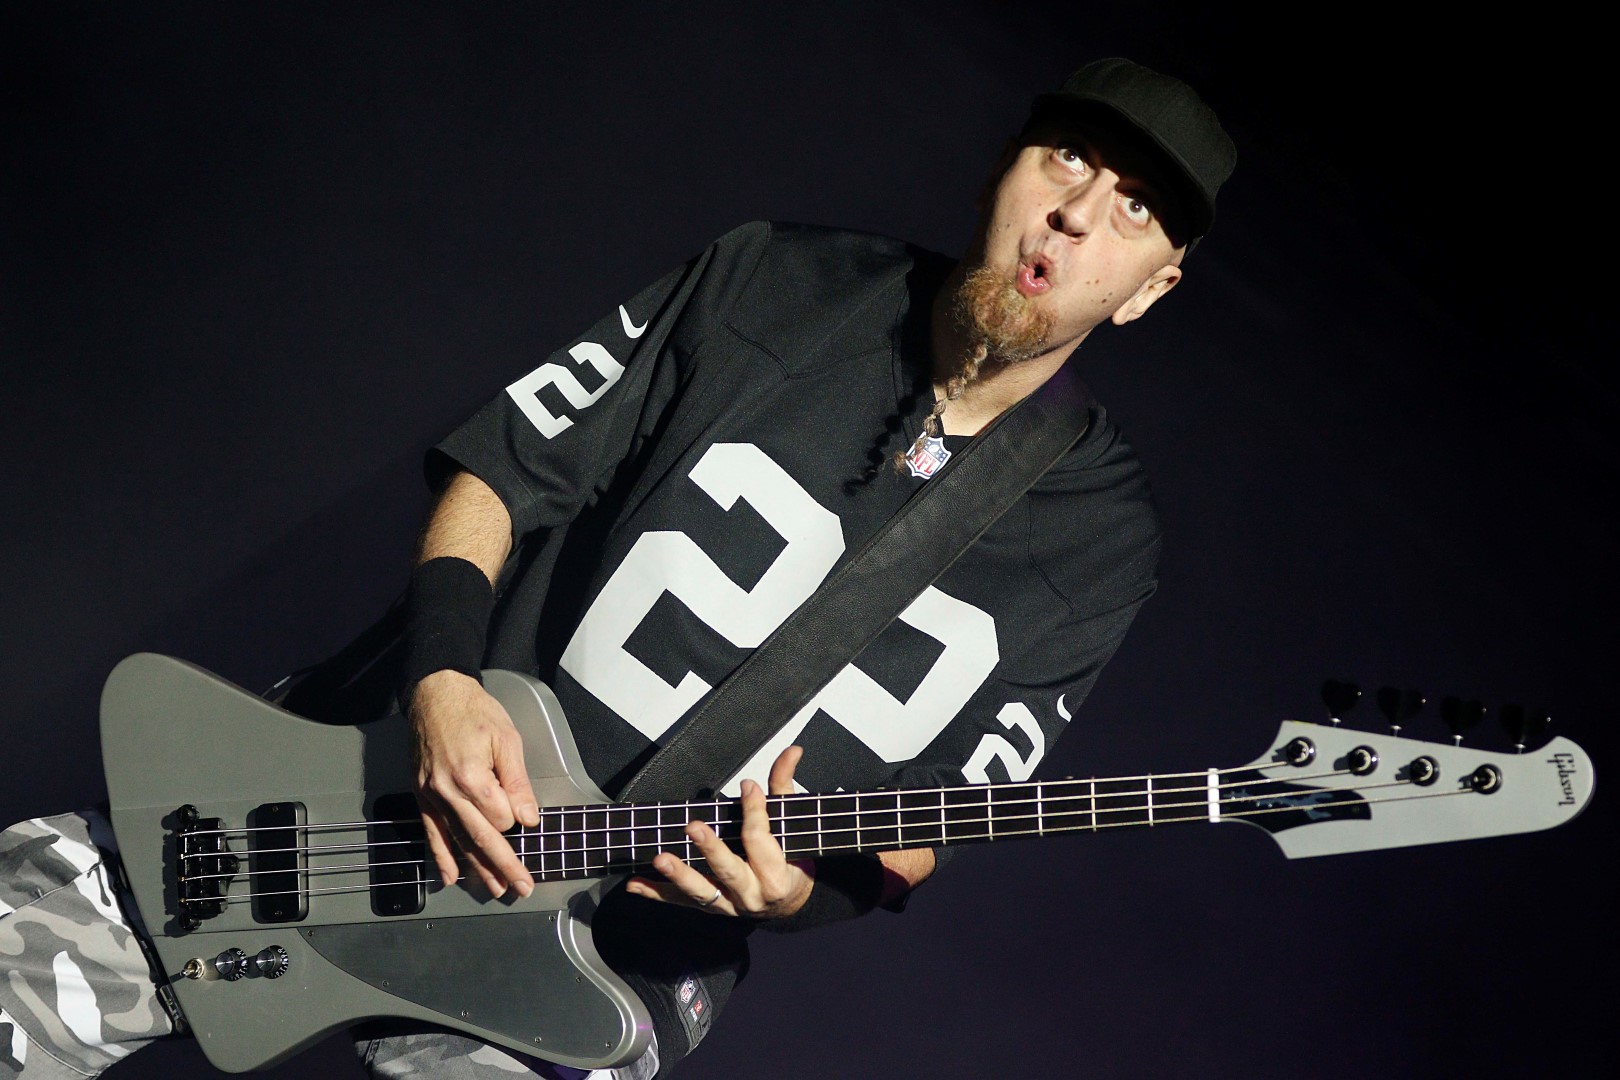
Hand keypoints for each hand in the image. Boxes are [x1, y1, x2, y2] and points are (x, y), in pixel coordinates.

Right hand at [409, 669, 538, 897]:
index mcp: (471, 776)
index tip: (524, 816)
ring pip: (456, 841)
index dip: (515, 819)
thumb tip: (528, 818)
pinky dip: (441, 856)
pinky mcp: (420, 796)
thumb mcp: (506, 738)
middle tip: (520, 888)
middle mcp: (446, 792)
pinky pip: (431, 832)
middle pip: (479, 838)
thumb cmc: (475, 711)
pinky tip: (450, 876)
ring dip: (476, 868)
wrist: (434, 694)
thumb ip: (517, 782)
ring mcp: (430, 796)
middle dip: (502, 866)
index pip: (500, 817)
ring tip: (496, 888)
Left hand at [625, 745, 813, 918]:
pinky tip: (635, 883)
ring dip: (679, 875)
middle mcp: (751, 893)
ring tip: (660, 859)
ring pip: (702, 891)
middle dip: (711, 849)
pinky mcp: (710, 907)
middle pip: (729, 870)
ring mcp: (728, 904)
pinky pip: (679, 902)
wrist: (786, 905)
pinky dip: (655, 893)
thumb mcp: (791, 823)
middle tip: (693, 827)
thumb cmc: (790, 863)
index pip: (760, 839)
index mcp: (776, 874)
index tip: (747, 786)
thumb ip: (784, 785)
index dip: (754, 810)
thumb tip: (792, 751)